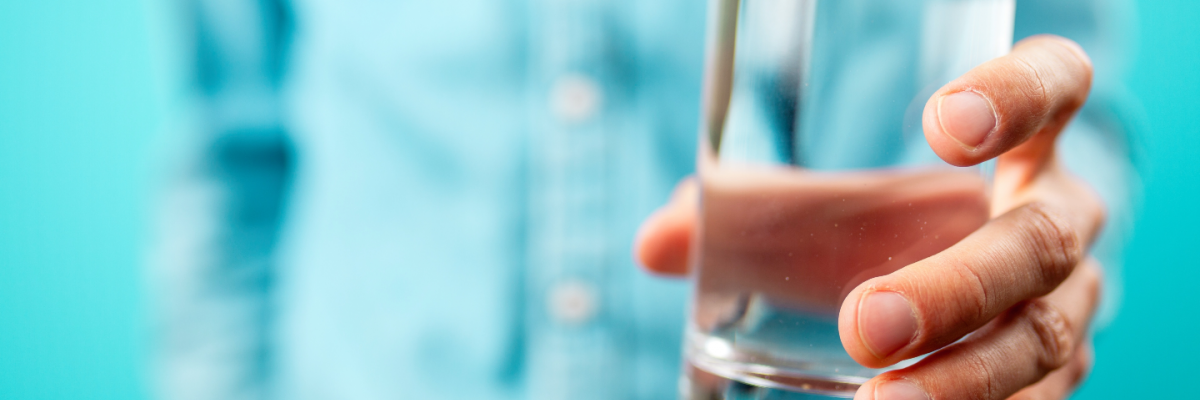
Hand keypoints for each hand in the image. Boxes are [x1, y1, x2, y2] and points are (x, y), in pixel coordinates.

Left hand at [635, 35, 1104, 399]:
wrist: (972, 301)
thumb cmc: (893, 234)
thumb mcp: (831, 213)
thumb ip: (752, 216)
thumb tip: (654, 244)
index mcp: (1022, 145)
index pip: (1056, 85)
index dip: (1018, 94)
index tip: (942, 126)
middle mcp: (1061, 217)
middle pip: (1040, 238)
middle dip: (954, 285)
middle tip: (864, 324)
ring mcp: (1072, 303)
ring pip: (1043, 336)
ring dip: (961, 377)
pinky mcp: (1061, 375)